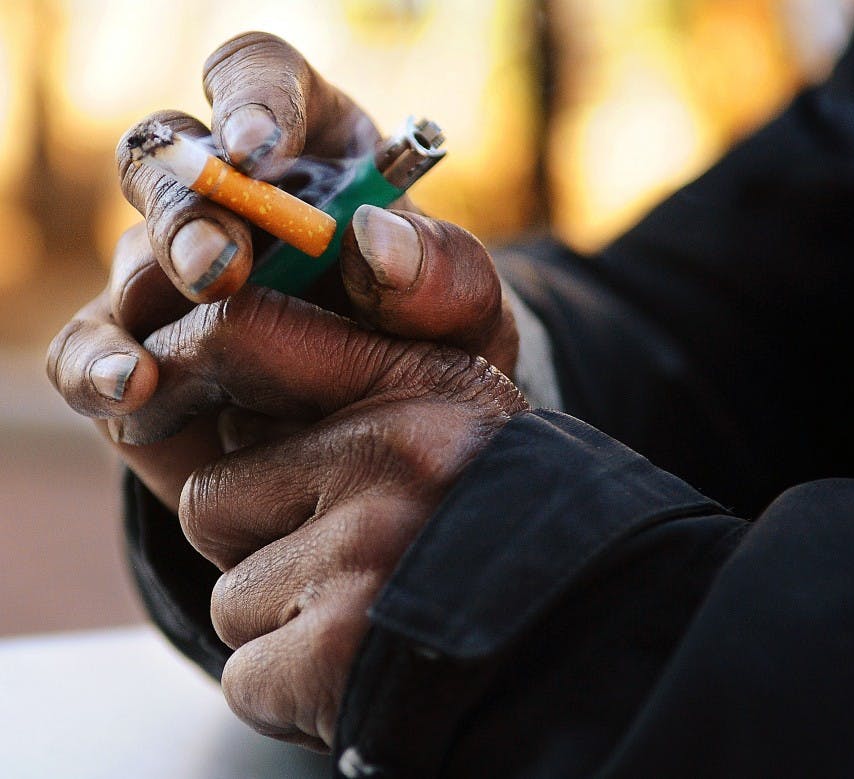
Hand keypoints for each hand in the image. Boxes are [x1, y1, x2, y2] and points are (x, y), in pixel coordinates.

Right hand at [47, 34, 516, 508]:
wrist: (400, 426)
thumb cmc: (434, 342)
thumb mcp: (467, 307)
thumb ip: (444, 271)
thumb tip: (375, 242)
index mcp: (313, 149)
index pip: (261, 77)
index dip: (251, 98)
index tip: (258, 148)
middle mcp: (231, 199)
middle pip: (174, 159)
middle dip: (190, 211)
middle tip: (223, 269)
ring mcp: (175, 272)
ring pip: (129, 252)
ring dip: (149, 292)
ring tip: (171, 347)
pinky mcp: (141, 345)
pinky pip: (88, 344)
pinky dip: (96, 364)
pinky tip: (129, 387)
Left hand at [128, 285, 526, 749]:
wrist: (592, 633)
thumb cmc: (503, 528)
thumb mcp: (460, 425)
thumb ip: (362, 390)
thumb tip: (223, 374)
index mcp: (422, 386)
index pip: (247, 332)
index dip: (196, 364)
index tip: (174, 386)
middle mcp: (395, 455)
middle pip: (213, 499)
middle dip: (258, 546)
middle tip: (345, 563)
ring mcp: (368, 550)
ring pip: (229, 597)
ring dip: (284, 624)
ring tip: (372, 616)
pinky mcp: (342, 648)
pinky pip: (245, 677)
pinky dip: (293, 692)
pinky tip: (365, 670)